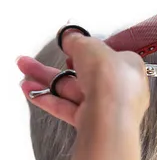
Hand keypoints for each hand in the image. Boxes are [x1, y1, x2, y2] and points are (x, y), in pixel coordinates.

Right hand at [18, 29, 148, 128]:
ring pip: (72, 91)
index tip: (69, 48)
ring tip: (24, 71)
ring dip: (47, 81)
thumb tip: (69, 36)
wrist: (109, 117)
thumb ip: (77, 40)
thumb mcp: (91, 46)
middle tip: (32, 61)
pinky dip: (49, 99)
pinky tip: (30, 91)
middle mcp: (120, 89)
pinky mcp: (92, 123)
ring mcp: (105, 108)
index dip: (87, 51)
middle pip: (83, 75)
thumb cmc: (110, 78)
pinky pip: (68, 108)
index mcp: (130, 67)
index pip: (107, 57)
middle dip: (55, 67)